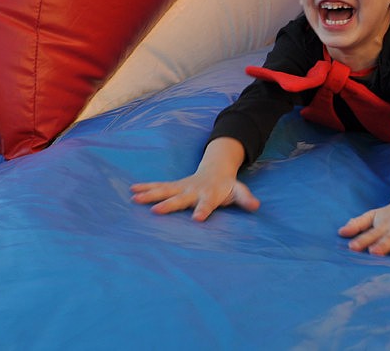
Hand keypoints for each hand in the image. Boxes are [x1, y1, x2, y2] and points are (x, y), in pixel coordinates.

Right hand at [130, 137, 259, 220]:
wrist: (216, 169)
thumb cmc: (227, 186)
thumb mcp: (239, 191)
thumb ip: (246, 199)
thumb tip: (256, 206)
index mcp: (210, 194)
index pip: (207, 204)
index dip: (202, 210)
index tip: (197, 219)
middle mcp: (193, 190)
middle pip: (180, 198)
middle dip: (168, 204)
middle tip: (156, 211)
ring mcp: (182, 187)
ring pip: (165, 190)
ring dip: (150, 194)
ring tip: (135, 198)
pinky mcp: (175, 186)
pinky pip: (159, 186)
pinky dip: (146, 188)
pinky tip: (132, 190)